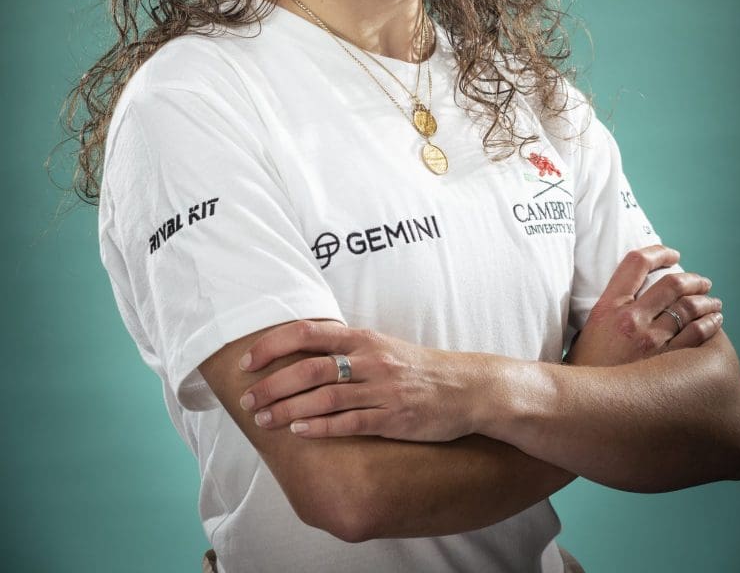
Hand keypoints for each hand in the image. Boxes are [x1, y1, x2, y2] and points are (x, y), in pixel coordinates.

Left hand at [237, 319, 494, 441]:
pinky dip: (320, 427)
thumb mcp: (382, 347)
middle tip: (247, 399)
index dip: (273, 344)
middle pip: (308, 367)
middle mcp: (369, 360)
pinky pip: (349, 423)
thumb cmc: (419, 368)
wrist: (467, 388)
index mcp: (364, 338)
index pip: (308, 332)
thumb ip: (347, 348)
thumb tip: (302, 352)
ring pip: (323, 397)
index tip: (248, 360)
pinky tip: (298, 432)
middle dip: (271, 383)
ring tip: (263, 420)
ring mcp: (380, 389)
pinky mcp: (392, 418)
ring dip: (287, 409)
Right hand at [565, 244, 722, 366]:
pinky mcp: (666, 365)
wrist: (581, 407)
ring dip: (706, 301)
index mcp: (608, 306)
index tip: (672, 255)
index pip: (636, 263)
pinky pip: (697, 337)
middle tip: (702, 281)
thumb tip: (637, 296)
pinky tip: (714, 324)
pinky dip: (709, 325)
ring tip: (713, 302)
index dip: (658, 252)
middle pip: (671, 284)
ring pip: (689, 309)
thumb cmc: (586, 370)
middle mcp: (630, 320)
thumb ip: (613, 310)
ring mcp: (650, 342)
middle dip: (693, 279)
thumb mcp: (589, 330)